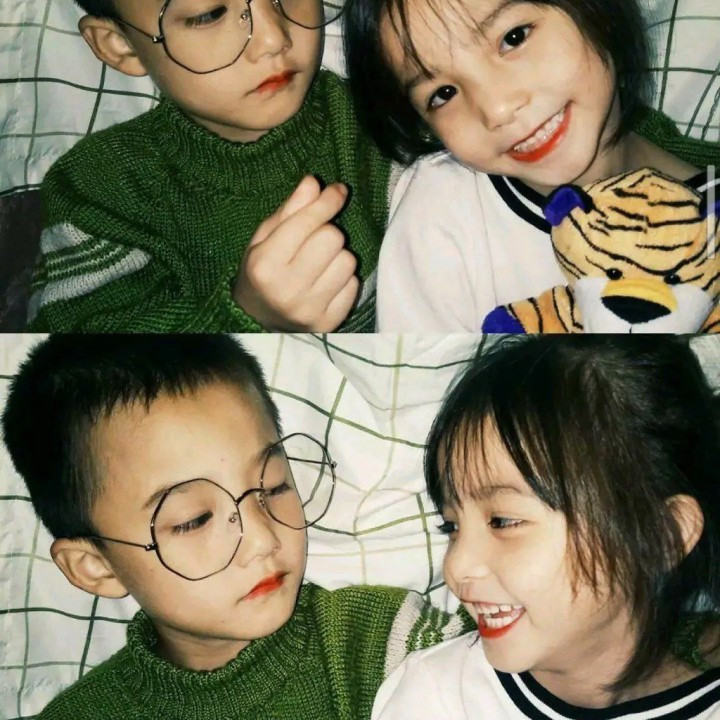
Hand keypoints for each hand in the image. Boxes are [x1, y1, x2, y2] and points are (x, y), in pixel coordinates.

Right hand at [234, 176, 359, 330]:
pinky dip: (344, 279)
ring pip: (348, 261)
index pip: (307, 223)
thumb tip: (314, 182)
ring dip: (338, 256)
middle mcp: (287, 289)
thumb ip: (290, 210)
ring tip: (320, 264)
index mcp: (265, 265)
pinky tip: (326, 283)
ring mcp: (310, 309)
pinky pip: (354, 285)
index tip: (338, 191)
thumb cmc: (262, 272)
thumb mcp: (265, 238)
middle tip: (316, 240)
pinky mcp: (329, 322)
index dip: (326, 202)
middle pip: (332, 238)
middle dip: (328, 232)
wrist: (259, 321)